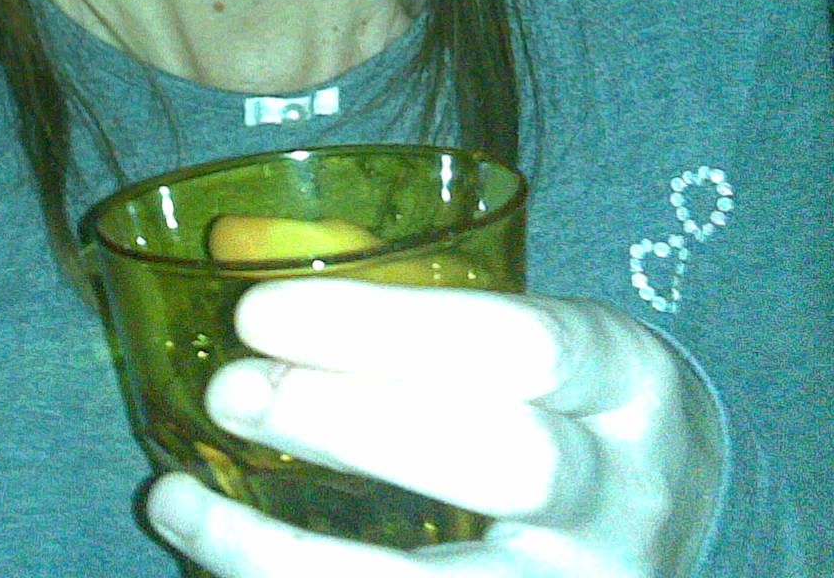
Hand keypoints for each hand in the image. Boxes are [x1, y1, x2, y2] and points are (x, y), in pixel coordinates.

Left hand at [144, 280, 723, 576]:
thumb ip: (429, 320)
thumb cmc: (558, 401)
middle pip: (506, 464)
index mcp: (625, 381)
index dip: (379, 328)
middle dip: (348, 424)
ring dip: (285, 555)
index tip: (256, 312)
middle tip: (228, 390)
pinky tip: (203, 549)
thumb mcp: (536, 342)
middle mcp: (625, 500)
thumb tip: (241, 283)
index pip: (521, 346)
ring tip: (176, 501)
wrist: (658, 510)